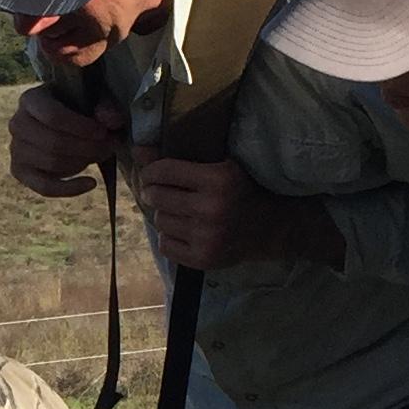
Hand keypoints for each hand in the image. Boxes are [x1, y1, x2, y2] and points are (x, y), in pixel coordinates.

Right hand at [8, 86, 121, 199]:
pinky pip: (44, 187)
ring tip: (100, 155)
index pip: (52, 116)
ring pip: (51, 163)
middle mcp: (17, 123)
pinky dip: (70, 189)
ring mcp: (15, 149)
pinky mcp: (19, 171)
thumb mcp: (93, 99)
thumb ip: (106, 106)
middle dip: (86, 148)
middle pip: (53, 143)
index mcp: (31, 99)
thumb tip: (112, 120)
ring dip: (82, 163)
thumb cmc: (78, 107)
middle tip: (109, 147)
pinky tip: (91, 183)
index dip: (80, 127)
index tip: (103, 133)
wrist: (61, 123)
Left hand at [134, 156, 333, 269]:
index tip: (151, 174)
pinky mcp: (204, 259)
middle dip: (155, 193)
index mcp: (218, 180)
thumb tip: (137, 148)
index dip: (150, 171)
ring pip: (160, 221)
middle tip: (162, 193)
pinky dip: (170, 237)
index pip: (163, 171)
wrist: (271, 228)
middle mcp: (212, 209)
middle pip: (157, 197)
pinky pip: (165, 245)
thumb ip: (176, 159)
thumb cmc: (242, 191)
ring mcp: (207, 237)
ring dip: (165, 215)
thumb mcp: (218, 166)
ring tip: (180, 212)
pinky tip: (185, 231)